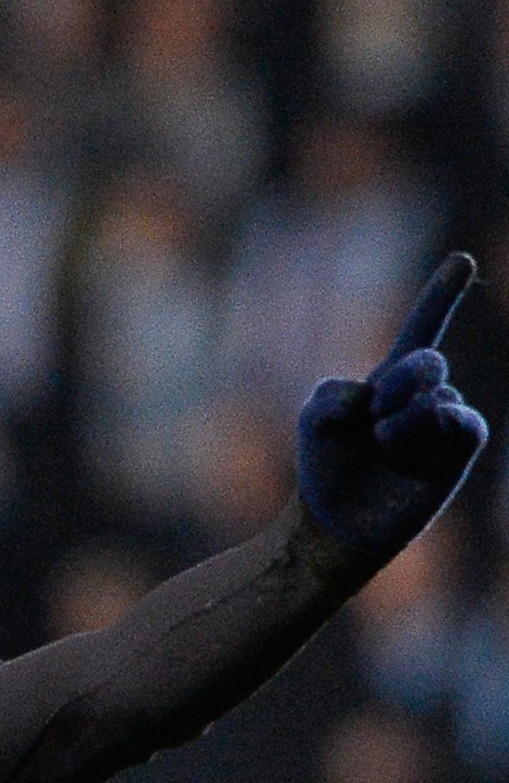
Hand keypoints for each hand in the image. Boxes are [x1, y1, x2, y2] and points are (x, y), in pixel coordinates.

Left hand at [297, 253, 489, 555]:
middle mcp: (423, 395)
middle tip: (374, 419)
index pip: (421, 328)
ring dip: (402, 422)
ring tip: (381, 448)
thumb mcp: (314, 420)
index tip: (463, 259)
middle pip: (424, 361)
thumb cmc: (326, 467)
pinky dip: (441, 425)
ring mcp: (442, 423)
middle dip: (400, 381)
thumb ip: (334, 395)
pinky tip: (410, 441)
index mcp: (387, 379)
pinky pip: (467, 422)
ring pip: (438, 397)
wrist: (337, 523)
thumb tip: (378, 402)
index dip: (441, 296)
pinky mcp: (458, 452)